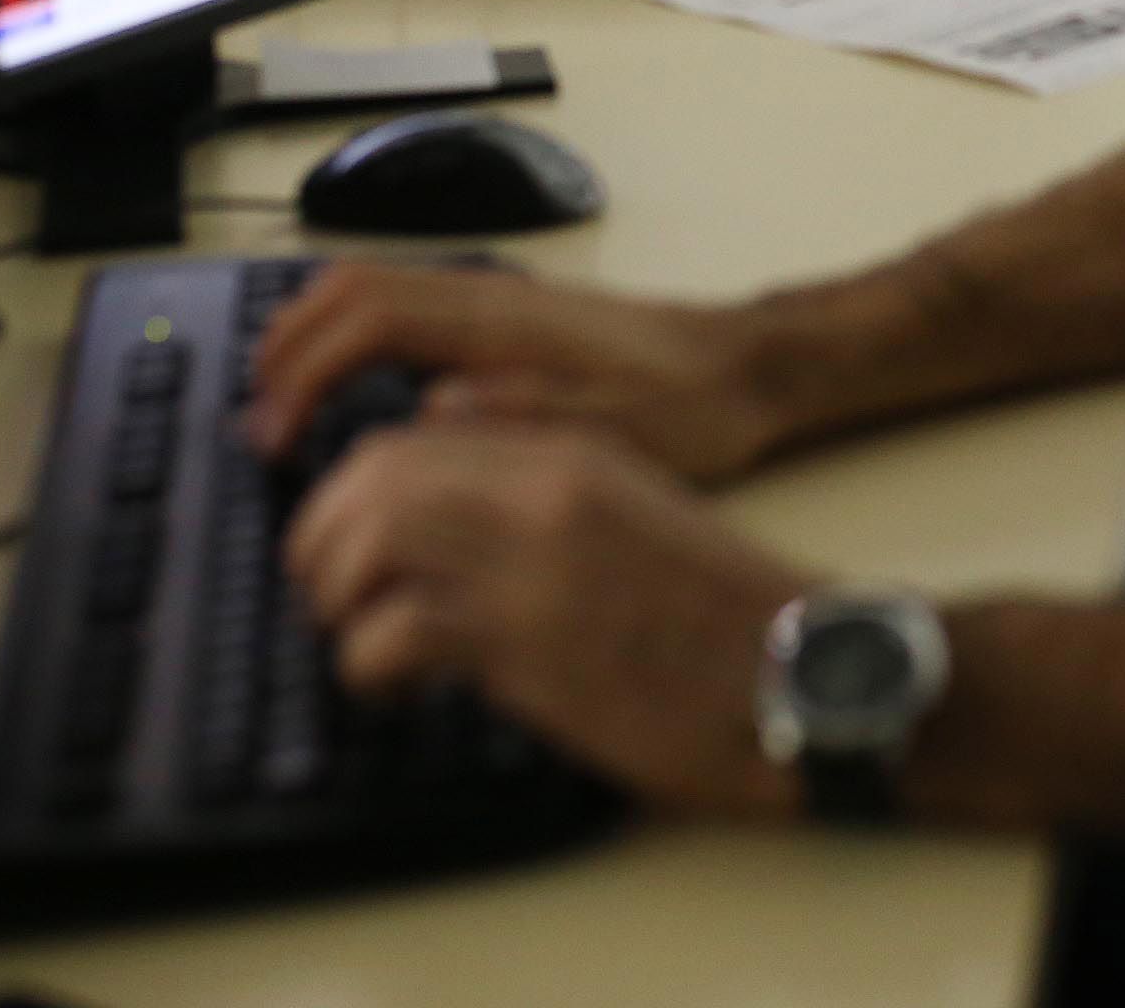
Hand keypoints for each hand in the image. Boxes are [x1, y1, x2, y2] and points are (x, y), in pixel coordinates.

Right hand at [243, 262, 781, 483]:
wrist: (750, 369)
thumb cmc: (693, 406)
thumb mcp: (617, 432)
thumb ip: (522, 418)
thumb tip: (431, 413)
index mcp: (505, 321)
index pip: (370, 320)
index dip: (307, 373)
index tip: (279, 436)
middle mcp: (492, 294)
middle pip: (353, 287)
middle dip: (288, 346)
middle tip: (260, 422)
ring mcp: (498, 297)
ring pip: (374, 286)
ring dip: (314, 335)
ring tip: (283, 404)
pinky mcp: (509, 315)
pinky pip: (404, 304)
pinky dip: (353, 335)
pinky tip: (351, 388)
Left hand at [288, 421, 811, 816]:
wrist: (803, 671)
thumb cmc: (728, 616)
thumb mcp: (638, 517)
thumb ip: (552, 503)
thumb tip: (458, 530)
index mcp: (572, 452)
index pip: (416, 436)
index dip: (354, 487)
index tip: (344, 537)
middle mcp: (542, 489)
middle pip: (373, 475)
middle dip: (321, 536)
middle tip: (324, 592)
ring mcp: (532, 562)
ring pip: (367, 543)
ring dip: (335, 598)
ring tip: (352, 640)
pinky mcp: (527, 643)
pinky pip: (391, 634)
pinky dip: (367, 664)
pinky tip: (395, 689)